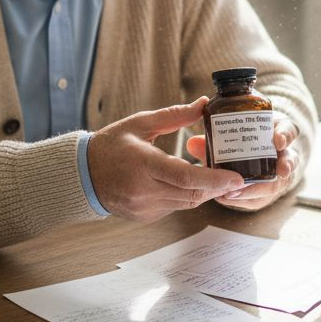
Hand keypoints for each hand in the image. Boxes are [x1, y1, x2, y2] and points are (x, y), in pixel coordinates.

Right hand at [88, 97, 244, 222]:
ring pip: (187, 203)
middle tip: (238, 178)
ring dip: (205, 191)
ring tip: (221, 178)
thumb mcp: (141, 123)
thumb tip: (203, 104)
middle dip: (218, 187)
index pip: (185, 177)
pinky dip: (187, 196)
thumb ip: (174, 116)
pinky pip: (175, 207)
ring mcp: (144, 207)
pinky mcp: (146, 217)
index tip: (237, 178)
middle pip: (192, 194)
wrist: (83, 175)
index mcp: (142, 164)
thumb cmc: (112, 145)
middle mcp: (144, 190)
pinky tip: (192, 184)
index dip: (215, 179)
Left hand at [186, 112, 299, 211]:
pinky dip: (244, 199)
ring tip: (235, 192)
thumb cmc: (246, 139)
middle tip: (277, 171)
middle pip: (289, 162)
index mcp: (277, 132)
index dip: (285, 135)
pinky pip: (261, 198)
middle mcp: (283, 154)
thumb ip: (215, 138)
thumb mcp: (235, 132)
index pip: (289, 130)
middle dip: (283, 167)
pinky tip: (226, 198)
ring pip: (277, 184)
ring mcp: (278, 175)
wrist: (257, 151)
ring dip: (257, 189)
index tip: (278, 140)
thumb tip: (192, 144)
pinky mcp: (267, 192)